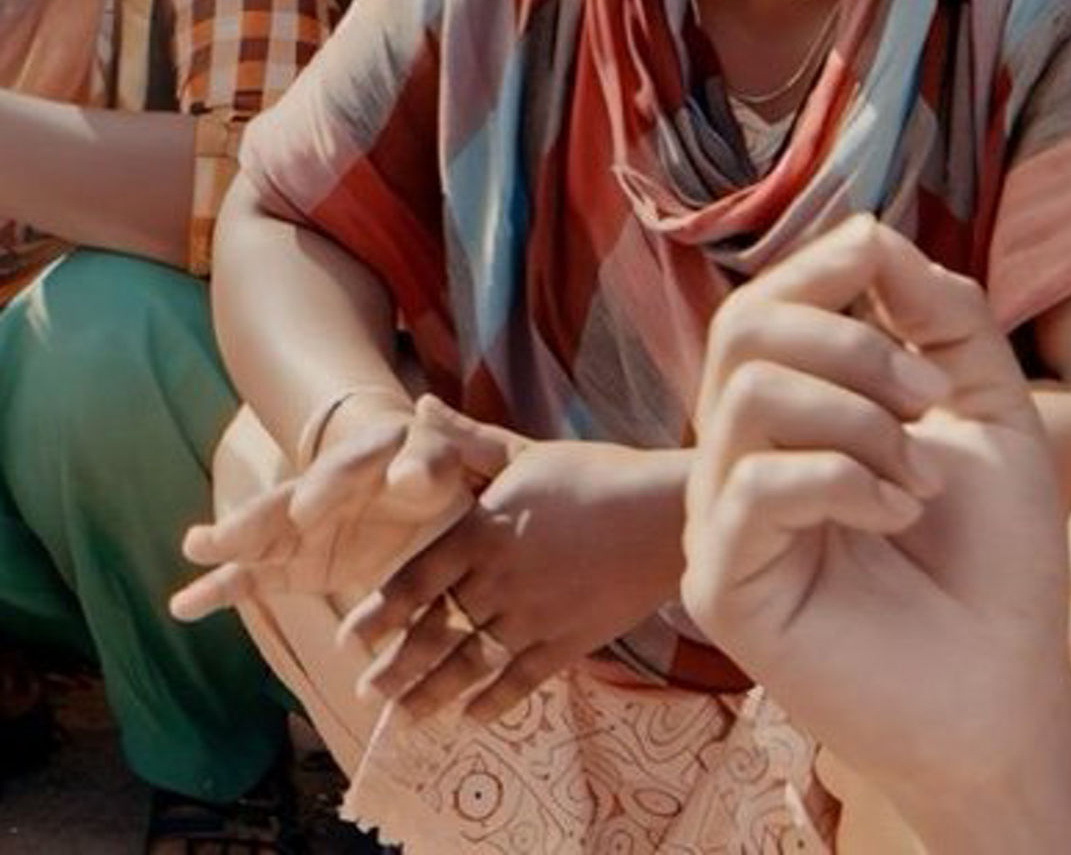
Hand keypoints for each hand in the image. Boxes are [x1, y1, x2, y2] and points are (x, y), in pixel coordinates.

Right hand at [170, 395, 479, 621]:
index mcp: (370, 455)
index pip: (346, 468)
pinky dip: (218, 590)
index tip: (303, 510)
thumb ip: (431, 466)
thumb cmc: (434, 472)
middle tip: (229, 537)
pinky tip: (183, 605)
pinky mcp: (289, 561)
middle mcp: (325, 485)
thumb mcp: (446, 463)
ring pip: (260, 531)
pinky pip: (251, 576)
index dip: (324, 488)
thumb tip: (409, 474)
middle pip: (288, 499)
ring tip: (194, 547)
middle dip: (260, 518)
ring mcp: (300, 523)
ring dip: (228, 541)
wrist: (415, 488)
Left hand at [341, 399, 685, 724]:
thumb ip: (467, 440)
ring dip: (428, 696)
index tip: (349, 641)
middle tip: (365, 693)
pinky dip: (490, 704)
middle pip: (433, 633)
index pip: (414, 583)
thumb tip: (420, 406)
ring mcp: (533, 616)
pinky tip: (469, 718)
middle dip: (395, 669)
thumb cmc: (596, 474)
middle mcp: (498, 580)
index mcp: (483, 532)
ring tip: (401, 719)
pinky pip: (517, 682)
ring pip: (467, 666)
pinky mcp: (567, 642)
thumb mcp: (526, 453)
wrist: (667, 513)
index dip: (378, 616)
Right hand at [682, 217, 1070, 795]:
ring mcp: (725, 520)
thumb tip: (870, 231)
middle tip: (930, 396)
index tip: (897, 278)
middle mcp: (745, 457)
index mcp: (797, 411)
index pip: (767, 300)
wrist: (1011, 686)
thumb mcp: (986, 403)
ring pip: (747, 394)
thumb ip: (940, 312)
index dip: (826, 264)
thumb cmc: (997, 556)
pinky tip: (894, 514)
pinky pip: (754, 485)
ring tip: (919, 476)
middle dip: (850, 338)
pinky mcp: (724, 585)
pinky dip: (842, 479)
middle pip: (741, 326)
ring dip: (858, 415)